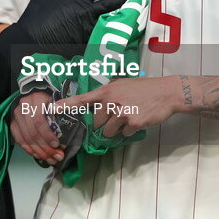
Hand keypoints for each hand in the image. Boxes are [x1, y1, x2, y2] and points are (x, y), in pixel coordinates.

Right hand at [9, 91, 64, 164]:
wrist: (37, 95)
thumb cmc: (52, 99)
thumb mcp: (63, 99)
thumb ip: (68, 106)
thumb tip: (67, 117)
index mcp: (37, 98)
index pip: (39, 120)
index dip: (47, 135)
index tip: (57, 144)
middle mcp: (24, 106)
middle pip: (33, 132)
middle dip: (46, 148)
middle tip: (57, 156)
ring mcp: (17, 115)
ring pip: (26, 138)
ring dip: (39, 152)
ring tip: (51, 159)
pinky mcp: (14, 123)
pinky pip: (19, 140)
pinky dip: (29, 150)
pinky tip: (39, 155)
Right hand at [14, 0, 130, 53]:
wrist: (28, 46)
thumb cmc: (34, 21)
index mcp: (77, 0)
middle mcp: (86, 14)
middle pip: (113, 4)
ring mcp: (88, 31)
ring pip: (111, 21)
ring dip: (123, 17)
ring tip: (135, 13)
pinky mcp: (86, 45)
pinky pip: (103, 38)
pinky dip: (113, 34)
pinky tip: (121, 33)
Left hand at [51, 76, 182, 137]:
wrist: (166, 93)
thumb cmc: (144, 88)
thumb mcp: (122, 85)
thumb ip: (108, 95)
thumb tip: (97, 106)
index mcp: (107, 91)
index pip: (82, 99)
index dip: (66, 105)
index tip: (52, 109)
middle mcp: (111, 101)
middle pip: (96, 122)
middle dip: (103, 124)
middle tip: (116, 116)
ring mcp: (122, 112)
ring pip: (108, 131)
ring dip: (115, 129)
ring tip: (127, 117)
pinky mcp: (132, 122)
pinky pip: (123, 133)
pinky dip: (128, 130)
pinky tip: (137, 119)